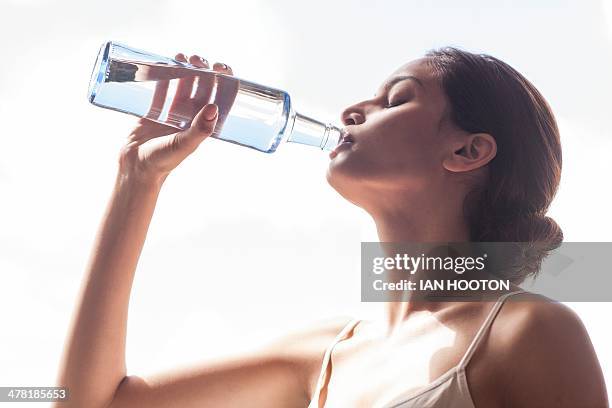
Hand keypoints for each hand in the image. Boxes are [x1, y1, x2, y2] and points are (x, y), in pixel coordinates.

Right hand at [118, 53, 237, 183]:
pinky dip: (163, 76)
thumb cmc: (163, 161)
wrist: (136, 168)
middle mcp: (191, 117)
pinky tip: (164, 63)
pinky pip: (161, 89)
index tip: (223, 69)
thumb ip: (200, 129)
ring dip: (185, 70)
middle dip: (203, 71)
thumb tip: (214, 107)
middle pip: (202, 88)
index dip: (224, 83)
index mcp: (203, 125)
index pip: (219, 100)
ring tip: (182, 56)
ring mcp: (173, 113)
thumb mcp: (184, 145)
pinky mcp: (154, 111)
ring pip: (182, 86)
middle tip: (198, 60)